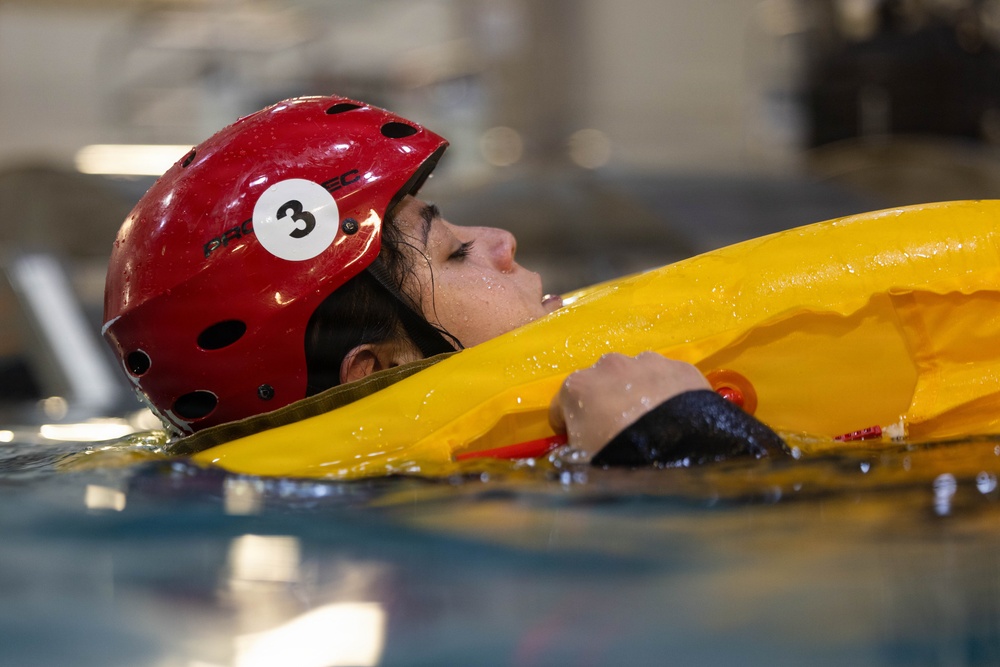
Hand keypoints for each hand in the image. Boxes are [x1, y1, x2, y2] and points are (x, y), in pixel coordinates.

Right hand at [548, 352, 710, 457]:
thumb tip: (574, 456)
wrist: (681, 454)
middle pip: (599, 385)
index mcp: (577, 387)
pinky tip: (677, 418)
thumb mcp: (581, 464)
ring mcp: (648, 362)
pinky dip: (668, 394)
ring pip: (635, 376)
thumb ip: (572, 453)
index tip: (582, 442)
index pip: (561, 407)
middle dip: (605, 404)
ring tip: (652, 425)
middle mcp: (609, 365)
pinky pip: (668, 380)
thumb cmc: (620, 458)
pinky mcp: (681, 368)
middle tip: (621, 433)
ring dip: (637, 394)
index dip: (569, 427)